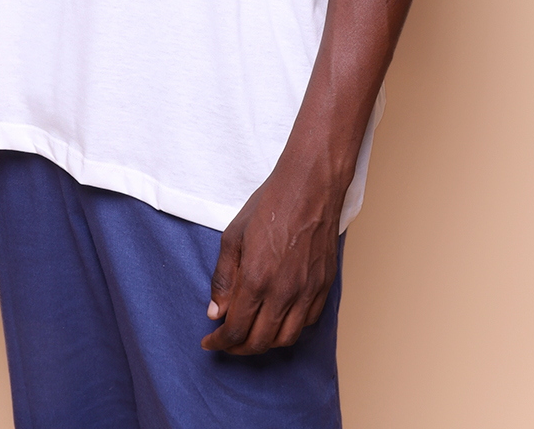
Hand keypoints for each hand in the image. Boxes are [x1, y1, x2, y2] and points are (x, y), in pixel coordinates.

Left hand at [201, 158, 342, 354]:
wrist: (309, 185)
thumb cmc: (269, 204)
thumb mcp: (233, 236)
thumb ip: (223, 278)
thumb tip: (215, 312)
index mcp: (257, 279)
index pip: (235, 330)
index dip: (219, 342)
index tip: (209, 341)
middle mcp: (284, 291)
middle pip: (259, 342)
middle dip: (237, 348)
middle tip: (225, 342)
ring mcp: (307, 290)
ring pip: (285, 339)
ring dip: (264, 344)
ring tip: (250, 335)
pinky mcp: (324, 285)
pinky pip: (307, 323)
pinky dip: (290, 329)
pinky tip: (277, 319)